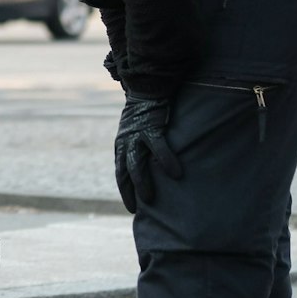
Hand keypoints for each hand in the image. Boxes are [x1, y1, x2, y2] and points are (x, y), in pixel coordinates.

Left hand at [114, 91, 180, 212]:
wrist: (146, 87)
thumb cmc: (145, 114)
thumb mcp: (136, 133)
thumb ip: (140, 149)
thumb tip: (152, 169)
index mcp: (122, 145)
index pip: (120, 172)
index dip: (124, 190)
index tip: (131, 207)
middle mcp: (125, 143)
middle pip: (124, 173)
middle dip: (129, 192)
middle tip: (135, 210)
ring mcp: (136, 136)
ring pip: (136, 164)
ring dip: (143, 183)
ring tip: (150, 200)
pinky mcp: (150, 127)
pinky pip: (158, 147)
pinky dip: (166, 160)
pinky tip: (176, 174)